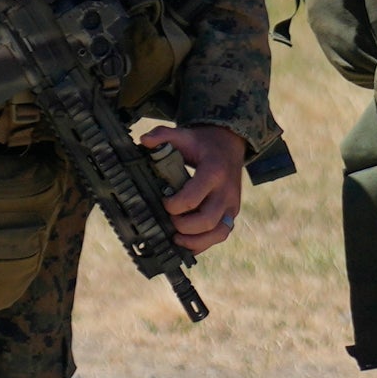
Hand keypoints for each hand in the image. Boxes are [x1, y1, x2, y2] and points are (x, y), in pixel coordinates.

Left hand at [149, 124, 247, 253]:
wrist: (230, 144)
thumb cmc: (203, 143)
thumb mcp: (184, 134)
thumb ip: (163, 135)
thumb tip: (144, 141)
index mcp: (213, 172)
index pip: (192, 198)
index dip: (173, 206)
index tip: (163, 201)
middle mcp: (226, 191)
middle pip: (206, 220)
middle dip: (183, 226)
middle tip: (169, 219)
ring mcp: (232, 204)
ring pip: (219, 233)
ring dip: (196, 241)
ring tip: (176, 238)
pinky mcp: (232, 212)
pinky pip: (222, 234)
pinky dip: (205, 243)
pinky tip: (187, 242)